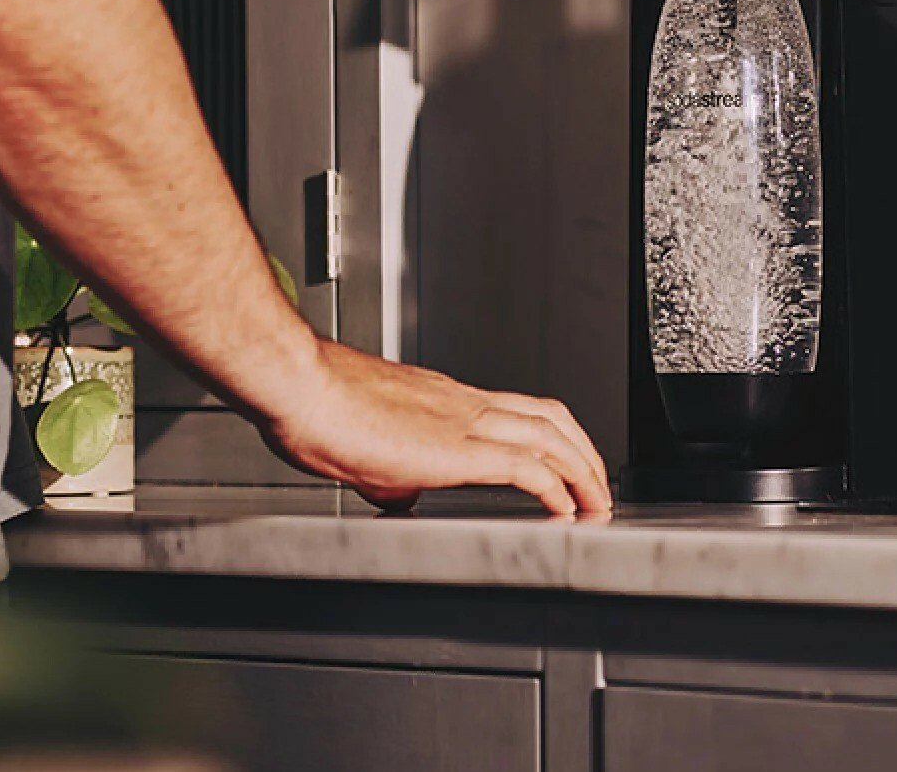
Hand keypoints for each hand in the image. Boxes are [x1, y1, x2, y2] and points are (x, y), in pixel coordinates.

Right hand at [258, 339, 613, 516]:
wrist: (299, 385)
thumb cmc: (314, 406)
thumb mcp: (362, 443)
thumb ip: (390, 469)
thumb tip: (400, 493)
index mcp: (442, 399)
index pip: (514, 410)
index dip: (548, 437)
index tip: (562, 465)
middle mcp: (461, 403)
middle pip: (548, 416)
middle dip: (582, 452)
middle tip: (596, 487)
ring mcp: (462, 420)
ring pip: (550, 435)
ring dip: (582, 471)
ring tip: (596, 504)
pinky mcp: (455, 448)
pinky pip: (525, 466)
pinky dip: (555, 488)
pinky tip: (565, 511)